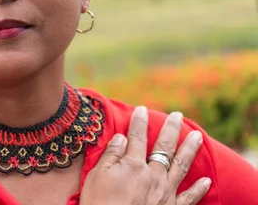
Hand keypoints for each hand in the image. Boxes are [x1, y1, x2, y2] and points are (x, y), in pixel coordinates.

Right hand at [79, 106, 210, 204]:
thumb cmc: (100, 204)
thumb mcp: (97, 177)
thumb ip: (111, 155)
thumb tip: (122, 137)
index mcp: (132, 165)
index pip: (136, 137)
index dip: (139, 122)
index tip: (142, 108)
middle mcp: (152, 175)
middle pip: (164, 147)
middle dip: (171, 129)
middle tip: (178, 115)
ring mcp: (164, 193)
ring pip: (181, 166)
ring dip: (190, 149)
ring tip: (197, 135)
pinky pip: (189, 197)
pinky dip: (199, 189)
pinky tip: (207, 180)